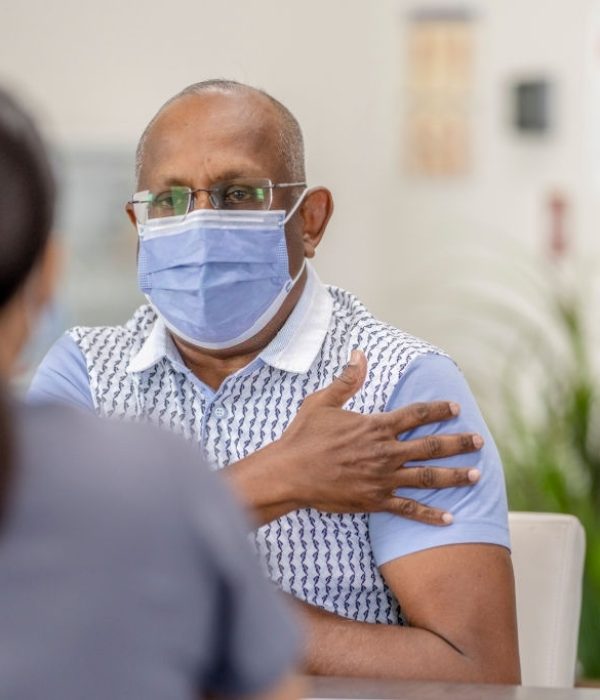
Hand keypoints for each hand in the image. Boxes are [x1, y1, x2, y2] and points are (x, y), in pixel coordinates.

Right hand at [276, 350, 482, 524]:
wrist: (289, 473)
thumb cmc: (303, 436)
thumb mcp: (322, 402)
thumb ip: (346, 380)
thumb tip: (359, 354)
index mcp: (375, 426)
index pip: (415, 415)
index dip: (438, 410)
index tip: (456, 408)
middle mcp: (385, 452)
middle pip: (430, 446)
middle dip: (458, 443)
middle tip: (479, 442)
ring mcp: (382, 478)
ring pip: (427, 477)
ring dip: (454, 477)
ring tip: (476, 476)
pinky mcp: (375, 500)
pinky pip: (408, 508)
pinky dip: (430, 514)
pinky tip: (450, 518)